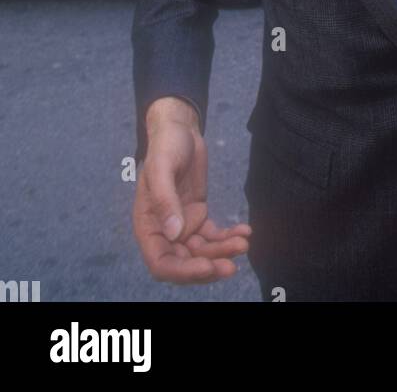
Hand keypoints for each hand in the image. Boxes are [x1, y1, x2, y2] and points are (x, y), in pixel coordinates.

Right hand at [133, 103, 251, 283]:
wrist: (180, 129)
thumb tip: (174, 233)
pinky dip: (228, 236)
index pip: (161, 263)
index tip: (207, 266)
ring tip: (243, 242)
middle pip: (185, 262)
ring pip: (203, 251)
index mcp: (148, 226)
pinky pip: (213, 235)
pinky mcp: (198, 215)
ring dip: (222, 251)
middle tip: (232, 265)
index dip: (182, 272)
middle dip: (208, 266)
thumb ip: (165, 200)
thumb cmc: (165, 146)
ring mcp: (182, 225)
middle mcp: (164, 231)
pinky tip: (245, 231)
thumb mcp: (161, 168)